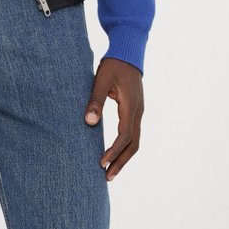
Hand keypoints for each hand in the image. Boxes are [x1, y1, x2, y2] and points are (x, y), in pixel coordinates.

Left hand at [84, 56, 143, 180]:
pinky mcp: (135, 109)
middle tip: (107, 177)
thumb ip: (95, 100)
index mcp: (131, 106)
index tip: (101, 163)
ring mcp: (139, 111)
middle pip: (133, 145)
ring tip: (111, 171)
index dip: (113, 151)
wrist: (128, 52)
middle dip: (121, 162)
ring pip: (135, 141)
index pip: (124, 136)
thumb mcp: (101, 80)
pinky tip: (115, 152)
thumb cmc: (114, 65)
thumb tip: (89, 123)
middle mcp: (138, 112)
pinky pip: (133, 133)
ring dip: (124, 156)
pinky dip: (125, 146)